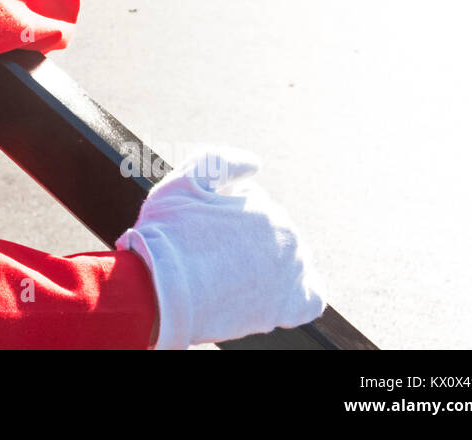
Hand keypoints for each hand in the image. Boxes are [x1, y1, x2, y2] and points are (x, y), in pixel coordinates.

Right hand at [115, 150, 325, 348]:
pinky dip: (293, 294)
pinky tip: (267, 295)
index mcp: (268, 211)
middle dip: (242, 239)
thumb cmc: (168, 234)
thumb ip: (221, 162)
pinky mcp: (291, 308)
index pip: (250, 204)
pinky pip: (308, 298)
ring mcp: (293, 276)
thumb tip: (255, 163)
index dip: (221, 213)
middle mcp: (288, 240)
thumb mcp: (186, 181)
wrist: (162, 291)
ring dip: (264, 264)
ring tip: (226, 277)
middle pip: (267, 233)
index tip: (199, 228)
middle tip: (207, 255)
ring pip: (286, 261)